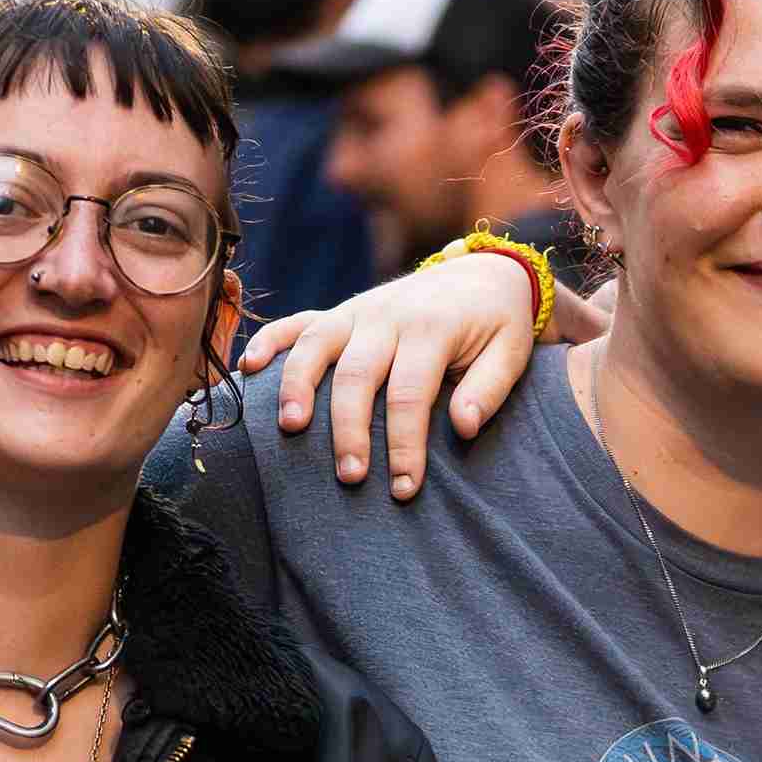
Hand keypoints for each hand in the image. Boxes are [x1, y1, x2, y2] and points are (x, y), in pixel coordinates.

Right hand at [237, 244, 583, 499]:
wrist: (483, 271)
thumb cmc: (497, 324)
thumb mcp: (512, 352)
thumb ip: (489, 389)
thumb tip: (464, 427)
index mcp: (432, 329)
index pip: (411, 395)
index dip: (405, 446)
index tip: (405, 489)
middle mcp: (388, 317)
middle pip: (357, 376)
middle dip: (350, 430)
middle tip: (350, 477)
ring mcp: (358, 311)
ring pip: (317, 346)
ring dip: (299, 386)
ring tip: (290, 429)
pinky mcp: (341, 312)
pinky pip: (298, 322)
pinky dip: (271, 341)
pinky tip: (249, 369)